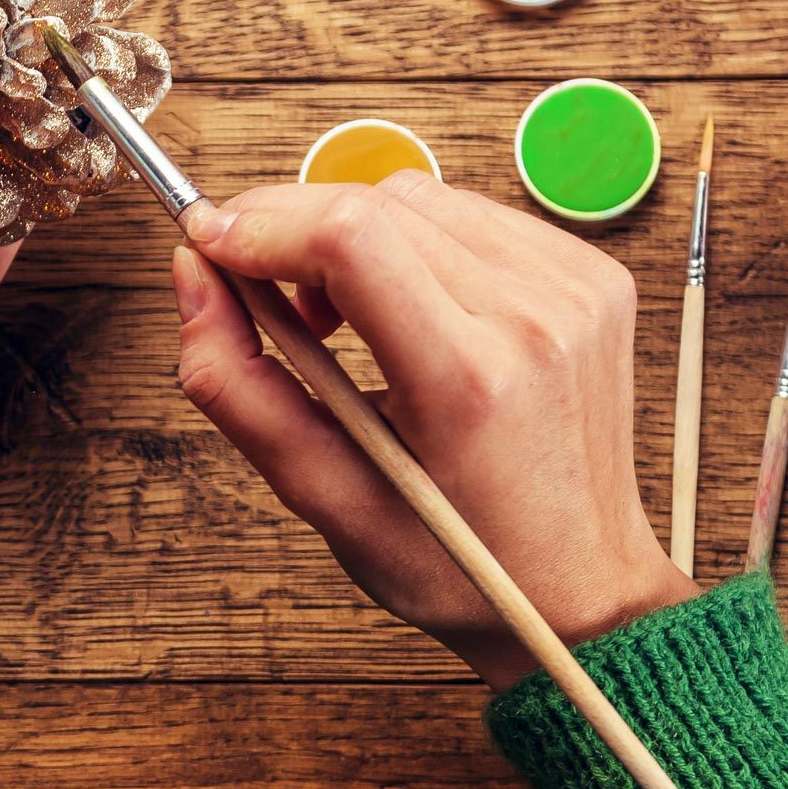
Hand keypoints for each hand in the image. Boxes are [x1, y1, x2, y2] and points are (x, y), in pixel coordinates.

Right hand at [171, 172, 696, 689]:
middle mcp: (537, 317)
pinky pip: (471, 215)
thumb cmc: (459, 564)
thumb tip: (194, 281)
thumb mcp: (324, 500)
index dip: (261, 224)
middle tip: (261, 294)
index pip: (350, 236)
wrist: (581, 592)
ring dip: (354, 234)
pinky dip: (414, 244)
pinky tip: (405, 309)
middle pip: (375, 203)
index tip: (209, 243)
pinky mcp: (594, 276)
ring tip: (339, 318)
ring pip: (419, 196)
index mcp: (472, 380)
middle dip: (291, 229)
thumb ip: (238, 387)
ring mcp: (576, 289)